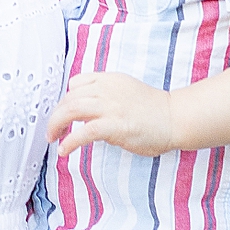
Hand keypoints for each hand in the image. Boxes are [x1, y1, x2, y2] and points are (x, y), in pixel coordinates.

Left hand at [48, 70, 175, 156]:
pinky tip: (65, 150)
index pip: (76, 83)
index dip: (65, 99)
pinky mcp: (115, 125)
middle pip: (69, 97)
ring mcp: (110, 106)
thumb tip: (87, 116)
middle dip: (56, 115)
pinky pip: (83, 132)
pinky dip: (70, 141)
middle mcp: (107, 89)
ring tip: (54, 138)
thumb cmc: (155, 111)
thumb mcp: (126, 92)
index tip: (63, 114)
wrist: (176, 118)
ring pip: (70, 109)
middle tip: (53, 131)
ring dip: (56, 125)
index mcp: (109, 80)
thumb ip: (106, 98)